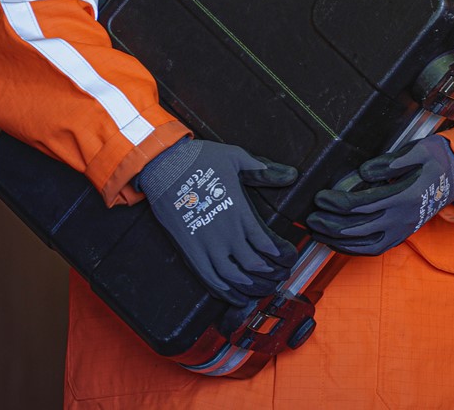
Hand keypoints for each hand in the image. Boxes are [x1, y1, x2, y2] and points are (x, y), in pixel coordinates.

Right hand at [137, 138, 298, 304]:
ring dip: (250, 287)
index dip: (280, 255)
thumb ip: (263, 170)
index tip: (289, 259)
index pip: (265, 243)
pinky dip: (224, 290)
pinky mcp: (189, 250)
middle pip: (253, 265)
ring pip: (232, 276)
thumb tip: (292, 175)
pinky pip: (208, 277)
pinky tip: (234, 295)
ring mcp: (205, 244)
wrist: (162, 166)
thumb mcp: (236, 158)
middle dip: (270, 275)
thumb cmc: (199, 160)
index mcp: (239, 212)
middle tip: (280, 277)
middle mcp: (224, 233)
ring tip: (262, 291)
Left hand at [305, 135, 453, 255]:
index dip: (336, 203)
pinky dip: (354, 249)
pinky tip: (339, 243)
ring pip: (364, 243)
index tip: (320, 197)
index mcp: (403, 196)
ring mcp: (403, 229)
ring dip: (337, 240)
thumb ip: (390, 162)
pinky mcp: (403, 234)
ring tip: (318, 233)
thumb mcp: (420, 150)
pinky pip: (375, 249)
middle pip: (357, 227)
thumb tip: (363, 172)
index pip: (360, 204)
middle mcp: (402, 218)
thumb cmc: (438, 159)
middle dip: (329, 224)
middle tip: (310, 218)